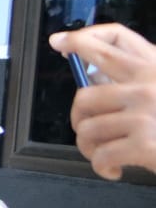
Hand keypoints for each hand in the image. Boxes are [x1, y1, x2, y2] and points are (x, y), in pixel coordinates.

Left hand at [49, 23, 155, 178]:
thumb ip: (137, 80)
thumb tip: (92, 78)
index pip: (115, 38)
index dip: (80, 38)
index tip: (60, 43)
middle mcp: (149, 84)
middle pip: (84, 94)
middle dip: (78, 117)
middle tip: (87, 129)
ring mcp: (145, 113)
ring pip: (87, 128)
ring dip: (89, 147)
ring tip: (105, 153)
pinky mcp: (143, 142)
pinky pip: (99, 154)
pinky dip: (101, 166)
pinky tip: (114, 169)